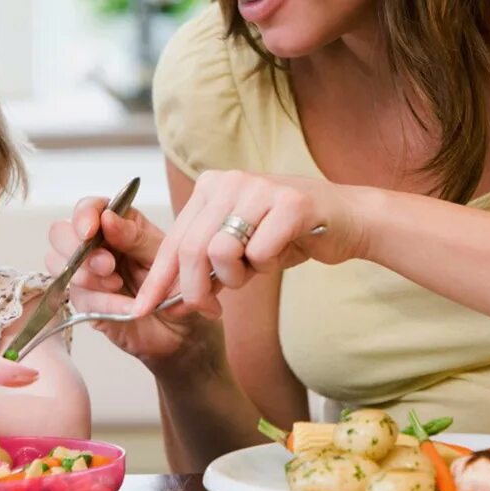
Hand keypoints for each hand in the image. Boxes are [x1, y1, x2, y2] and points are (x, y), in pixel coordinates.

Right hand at [46, 197, 220, 365]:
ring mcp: (87, 274)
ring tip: (118, 285)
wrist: (184, 327)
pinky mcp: (86, 303)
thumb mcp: (165, 254)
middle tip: (108, 265)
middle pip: (59, 233)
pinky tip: (127, 307)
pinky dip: (104, 303)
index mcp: (118, 224)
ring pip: (58, 265)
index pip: (87, 208)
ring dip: (87, 276)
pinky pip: (80, 299)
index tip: (90, 230)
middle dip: (78, 248)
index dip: (84, 215)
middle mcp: (96, 246)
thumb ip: (136, 237)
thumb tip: (107, 218)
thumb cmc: (176, 283)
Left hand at [131, 171, 363, 316]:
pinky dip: (267, 266)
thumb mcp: (239, 248)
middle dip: (194, 290)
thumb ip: (206, 266)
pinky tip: (282, 252)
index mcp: (211, 186)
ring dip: (236, 277)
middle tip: (207, 310)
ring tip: (255, 269)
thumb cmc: (289, 234)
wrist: (347, 220)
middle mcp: (231, 181)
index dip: (157, 278)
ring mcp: (260, 188)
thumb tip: (169, 301)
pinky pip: (260, 253)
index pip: (173, 239)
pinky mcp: (291, 203)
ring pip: (221, 251)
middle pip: (192, 249)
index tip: (143, 308)